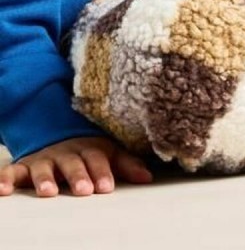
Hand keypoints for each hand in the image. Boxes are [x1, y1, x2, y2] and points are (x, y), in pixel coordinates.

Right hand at [0, 136, 151, 196]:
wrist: (57, 133)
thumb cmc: (88, 150)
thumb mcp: (108, 152)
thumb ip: (126, 165)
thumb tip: (148, 178)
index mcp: (90, 148)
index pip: (98, 158)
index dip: (103, 172)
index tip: (107, 187)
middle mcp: (67, 153)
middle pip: (73, 163)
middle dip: (79, 176)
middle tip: (85, 190)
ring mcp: (45, 159)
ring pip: (44, 168)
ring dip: (45, 179)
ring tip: (49, 192)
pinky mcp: (24, 167)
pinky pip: (12, 172)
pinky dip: (5, 180)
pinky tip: (3, 190)